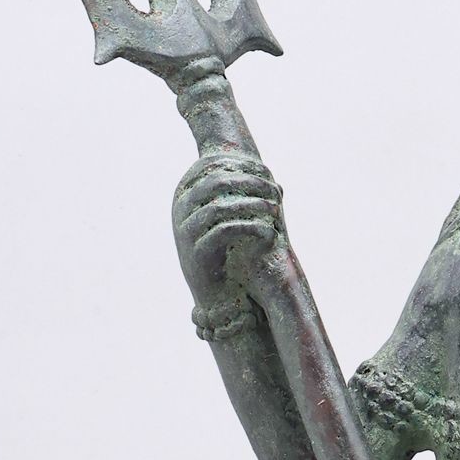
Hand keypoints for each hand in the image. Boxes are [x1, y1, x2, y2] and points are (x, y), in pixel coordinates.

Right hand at [172, 152, 282, 300]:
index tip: (269, 172)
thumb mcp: (235, 221)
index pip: (212, 165)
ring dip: (253, 206)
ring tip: (276, 211)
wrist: (217, 294)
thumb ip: (247, 200)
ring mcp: (186, 230)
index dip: (242, 165)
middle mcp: (181, 208)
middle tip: (275, 191)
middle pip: (217, 181)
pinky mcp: (197, 252)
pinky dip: (250, 228)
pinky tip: (269, 233)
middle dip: (250, 183)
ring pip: (220, 207)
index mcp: (187, 193)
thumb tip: (277, 184)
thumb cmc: (229, 253)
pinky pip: (225, 231)